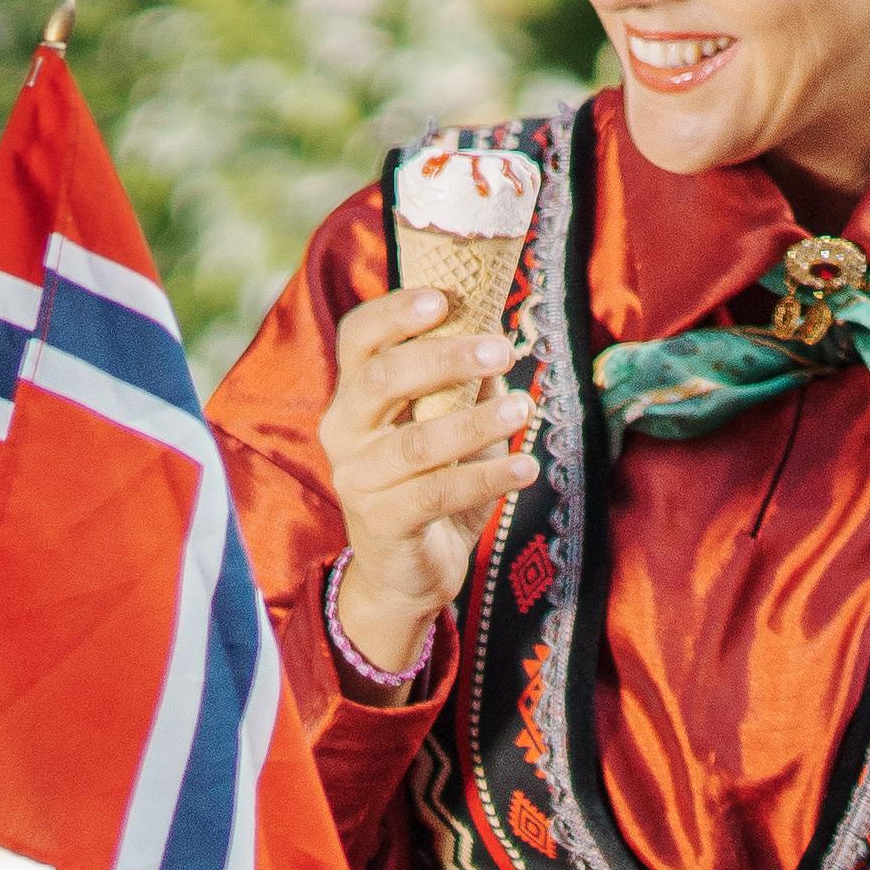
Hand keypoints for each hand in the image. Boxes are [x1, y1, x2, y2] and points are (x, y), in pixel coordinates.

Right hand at [308, 270, 525, 679]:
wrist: (407, 571)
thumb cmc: (431, 482)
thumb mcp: (447, 423)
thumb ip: (464, 381)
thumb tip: (500, 328)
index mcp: (354, 395)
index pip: (358, 337)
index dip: (395, 312)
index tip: (444, 298)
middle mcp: (344, 431)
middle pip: (381, 379)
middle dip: (444, 358)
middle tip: (503, 349)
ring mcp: (358, 479)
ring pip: (415, 442)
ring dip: (476, 422)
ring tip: (526, 408)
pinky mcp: (382, 523)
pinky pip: (438, 494)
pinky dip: (488, 478)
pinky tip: (526, 468)